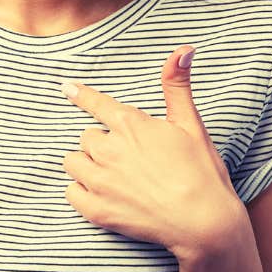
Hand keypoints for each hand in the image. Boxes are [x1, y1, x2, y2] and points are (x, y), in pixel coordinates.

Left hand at [59, 45, 243, 258]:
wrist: (205, 223)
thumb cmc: (202, 172)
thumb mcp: (192, 124)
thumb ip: (177, 86)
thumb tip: (183, 48)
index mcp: (131, 125)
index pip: (96, 104)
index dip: (80, 94)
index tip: (66, 87)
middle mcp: (110, 149)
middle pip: (87, 136)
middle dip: (102, 143)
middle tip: (127, 157)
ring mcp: (101, 181)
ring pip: (73, 161)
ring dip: (86, 164)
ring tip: (110, 174)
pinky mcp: (97, 211)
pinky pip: (71, 192)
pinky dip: (81, 192)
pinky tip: (101, 195)